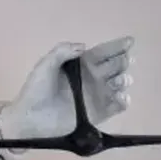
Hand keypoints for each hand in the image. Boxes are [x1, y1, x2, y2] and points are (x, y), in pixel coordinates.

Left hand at [1, 36, 134, 139]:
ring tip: (121, 80)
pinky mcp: (96, 114)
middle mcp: (91, 79)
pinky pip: (115, 107)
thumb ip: (62, 51)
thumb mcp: (45, 65)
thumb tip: (84, 46)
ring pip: (118, 85)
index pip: (103, 53)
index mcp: (80, 65)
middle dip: (123, 62)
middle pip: (114, 67)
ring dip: (123, 81)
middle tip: (124, 61)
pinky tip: (121, 98)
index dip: (117, 46)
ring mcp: (95, 96)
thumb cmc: (36, 90)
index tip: (130, 42)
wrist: (30, 117)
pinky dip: (122, 102)